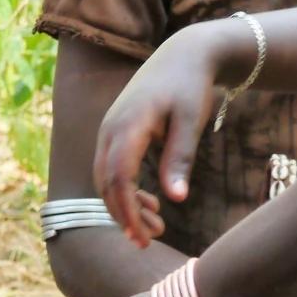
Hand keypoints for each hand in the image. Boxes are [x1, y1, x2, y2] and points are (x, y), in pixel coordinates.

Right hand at [93, 23, 244, 247]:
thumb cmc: (190, 86)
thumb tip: (176, 199)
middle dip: (125, 216)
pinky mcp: (116, 134)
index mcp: (127, 126)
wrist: (183, 54)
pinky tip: (151, 203)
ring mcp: (110, 131)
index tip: (143, 237)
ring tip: (155, 228)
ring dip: (125, 206)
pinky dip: (126, 191)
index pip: (118, 178)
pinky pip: (112, 169)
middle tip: (150, 242)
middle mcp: (110, 129)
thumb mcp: (191, 122)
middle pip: (106, 184)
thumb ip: (180, 159)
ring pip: (106, 179)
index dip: (128, 211)